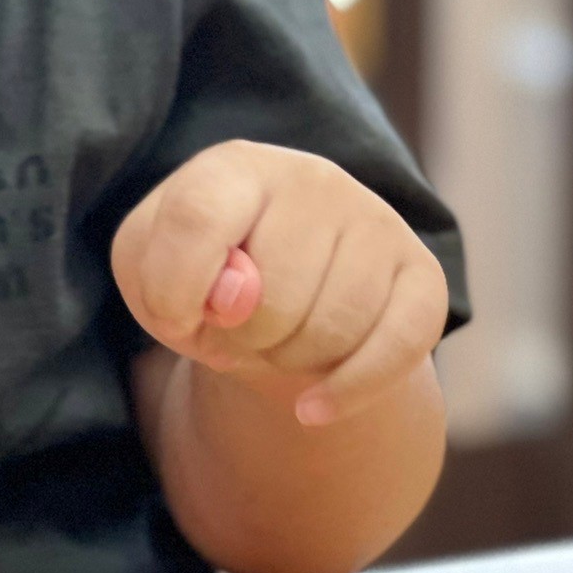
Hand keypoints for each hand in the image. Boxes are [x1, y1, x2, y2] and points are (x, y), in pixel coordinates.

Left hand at [112, 140, 448, 427]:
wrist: (277, 305)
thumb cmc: (200, 280)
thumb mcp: (148, 273)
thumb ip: (160, 275)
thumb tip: (234, 296)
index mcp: (236, 167)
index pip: (198, 218)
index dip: (177, 288)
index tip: (176, 317)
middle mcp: (313, 179)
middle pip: (271, 297)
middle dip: (241, 340)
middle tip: (238, 332)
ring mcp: (376, 223)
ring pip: (331, 331)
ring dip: (288, 363)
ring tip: (276, 343)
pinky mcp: (424, 275)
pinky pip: (396, 351)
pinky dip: (346, 393)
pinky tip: (311, 406)